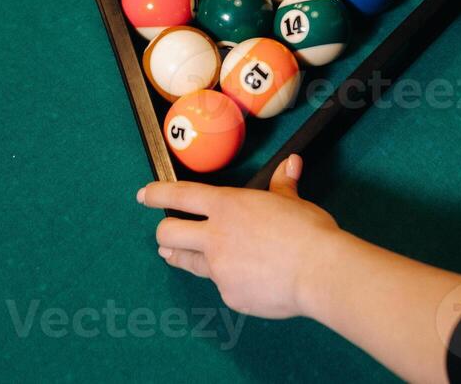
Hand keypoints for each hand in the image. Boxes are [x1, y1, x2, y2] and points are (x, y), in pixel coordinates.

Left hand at [138, 154, 340, 319]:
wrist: (317, 272)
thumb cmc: (307, 232)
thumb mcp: (292, 202)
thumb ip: (283, 185)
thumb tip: (291, 164)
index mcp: (226, 206)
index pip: (180, 196)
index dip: (157, 195)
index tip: (144, 195)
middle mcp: (215, 237)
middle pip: (168, 234)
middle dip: (164, 234)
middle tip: (167, 235)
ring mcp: (219, 269)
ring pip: (187, 262)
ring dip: (181, 257)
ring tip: (177, 256)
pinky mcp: (229, 295)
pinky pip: (221, 286)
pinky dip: (228, 281)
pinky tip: (243, 280)